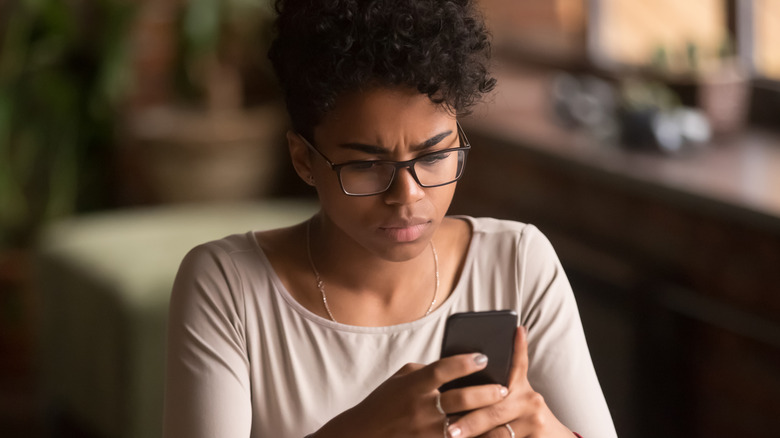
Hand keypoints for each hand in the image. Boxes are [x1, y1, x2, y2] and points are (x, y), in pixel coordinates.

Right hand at [312, 353, 508, 437]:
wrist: (363, 434)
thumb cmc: (384, 402)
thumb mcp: (400, 379)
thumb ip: (426, 371)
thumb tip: (457, 365)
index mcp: (412, 385)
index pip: (442, 369)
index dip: (464, 362)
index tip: (483, 358)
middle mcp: (419, 408)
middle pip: (460, 398)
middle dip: (486, 393)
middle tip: (505, 389)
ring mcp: (424, 431)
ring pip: (463, 425)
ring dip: (486, 419)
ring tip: (503, 413)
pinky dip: (473, 436)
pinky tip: (488, 433)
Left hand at [444, 327, 572, 437]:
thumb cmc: (524, 419)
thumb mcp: (515, 399)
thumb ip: (498, 386)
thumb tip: (474, 369)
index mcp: (520, 385)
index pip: (516, 363)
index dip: (515, 347)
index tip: (506, 337)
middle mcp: (530, 398)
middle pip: (493, 406)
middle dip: (469, 418)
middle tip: (449, 427)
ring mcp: (535, 418)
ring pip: (498, 430)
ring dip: (475, 435)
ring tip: (452, 437)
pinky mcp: (537, 434)